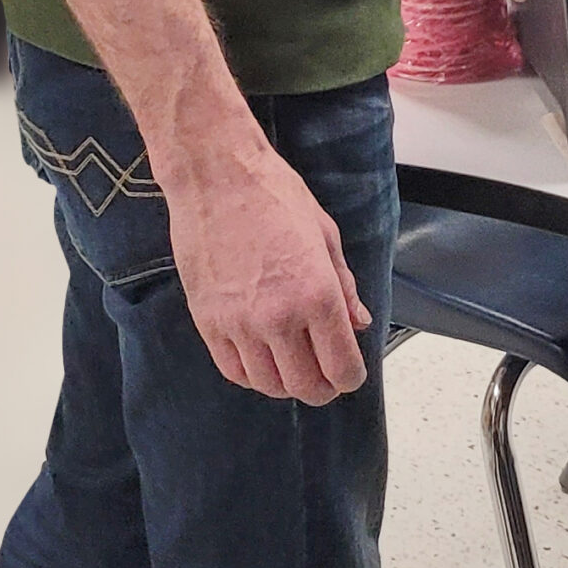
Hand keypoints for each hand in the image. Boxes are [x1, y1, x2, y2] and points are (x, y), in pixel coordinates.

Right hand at [166, 143, 368, 402]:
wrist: (217, 179)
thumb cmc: (277, 197)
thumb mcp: (326, 234)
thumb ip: (344, 286)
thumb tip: (359, 323)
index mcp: (317, 294)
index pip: (340, 365)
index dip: (350, 377)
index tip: (351, 375)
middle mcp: (279, 318)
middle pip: (304, 385)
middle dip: (322, 389)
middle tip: (328, 380)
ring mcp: (239, 325)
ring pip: (268, 384)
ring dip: (287, 385)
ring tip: (297, 370)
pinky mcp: (208, 324)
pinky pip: (233, 371)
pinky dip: (253, 377)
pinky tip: (264, 364)